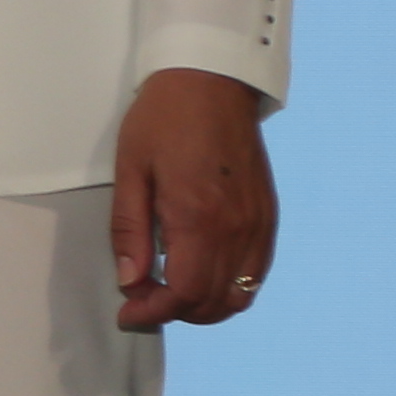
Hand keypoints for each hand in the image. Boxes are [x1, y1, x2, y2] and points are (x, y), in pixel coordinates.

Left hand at [109, 68, 275, 330]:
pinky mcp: (268, 217)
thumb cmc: (162, 120)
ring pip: (239, 295)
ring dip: (203, 306)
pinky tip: (199, 273)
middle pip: (212, 302)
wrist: (212, 83)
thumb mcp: (130, 170)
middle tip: (141, 297)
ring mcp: (258, 225)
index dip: (153, 312)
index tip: (127, 312)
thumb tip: (130, 281)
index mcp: (198, 218)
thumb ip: (129, 230)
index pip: (183, 293)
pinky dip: (229, 287)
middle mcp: (236, 229)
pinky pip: (256, 273)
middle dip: (173, 312)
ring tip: (167, 290)